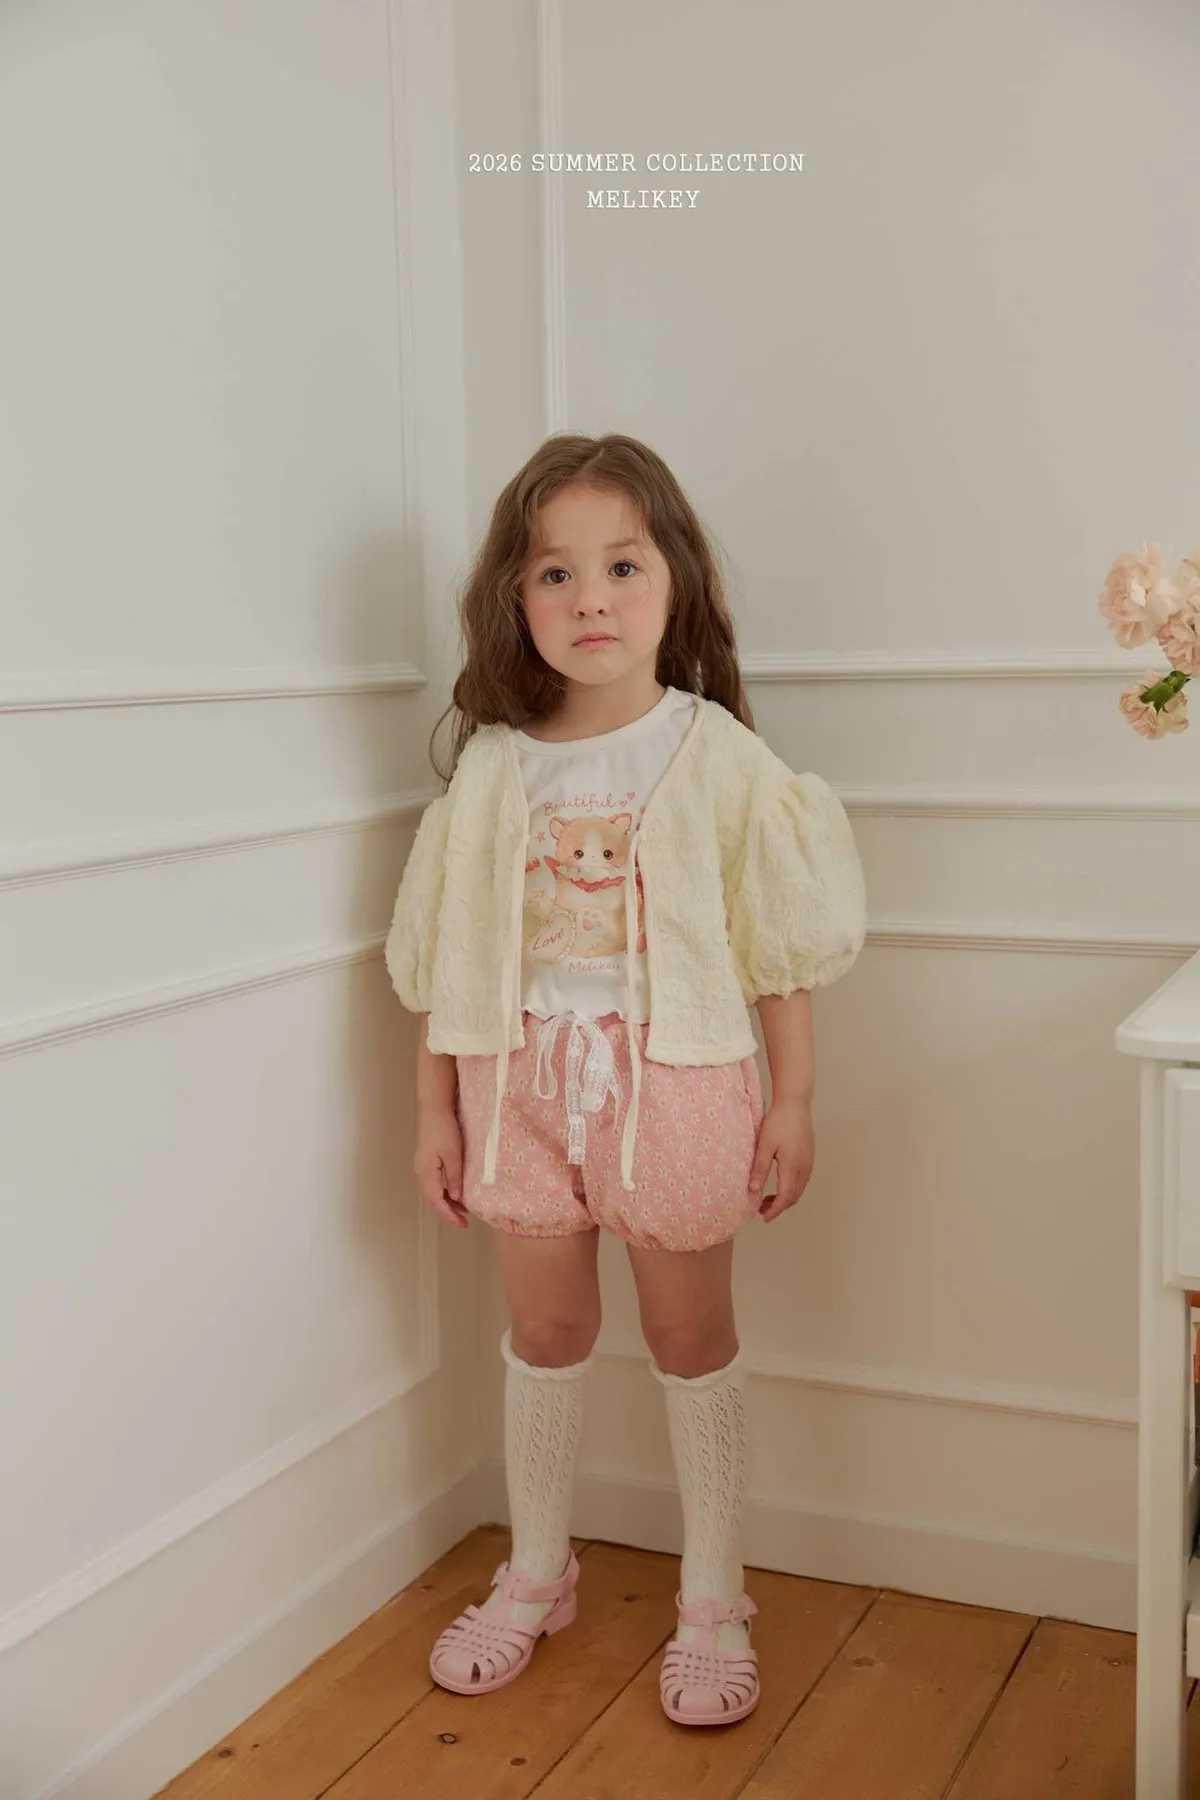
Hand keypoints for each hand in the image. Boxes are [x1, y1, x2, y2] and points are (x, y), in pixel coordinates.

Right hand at [413, 1107, 469, 1228]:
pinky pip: (435, 1182)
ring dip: (447, 1201)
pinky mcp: (426, 1159)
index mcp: (426, 1174)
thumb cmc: (444, 1130)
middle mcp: (421, 1172)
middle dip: (449, 1211)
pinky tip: (455, 1190)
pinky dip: (445, 1190)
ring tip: (463, 1208)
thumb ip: (455, 1179)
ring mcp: (422, 1166)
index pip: (437, 1202)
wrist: (433, 1109)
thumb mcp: (453, 1156)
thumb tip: (457, 1198)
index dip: (449, 1215)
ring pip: (434, 1191)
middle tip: (464, 1220)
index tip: (462, 1224)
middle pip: (434, 1199)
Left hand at [748, 1097, 814, 1222]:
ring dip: (785, 1197)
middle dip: (779, 1206)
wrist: (795, 1103)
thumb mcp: (765, 1144)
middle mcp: (805, 1166)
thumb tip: (753, 1190)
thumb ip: (760, 1168)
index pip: (786, 1197)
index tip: (764, 1217)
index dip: (775, 1210)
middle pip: (794, 1196)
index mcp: (793, 1165)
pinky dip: (791, 1188)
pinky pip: (802, 1179)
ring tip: (767, 1199)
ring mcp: (809, 1161)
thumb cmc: (779, 1121)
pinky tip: (779, 1184)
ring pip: (799, 1189)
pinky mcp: (809, 1156)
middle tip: (761, 1210)